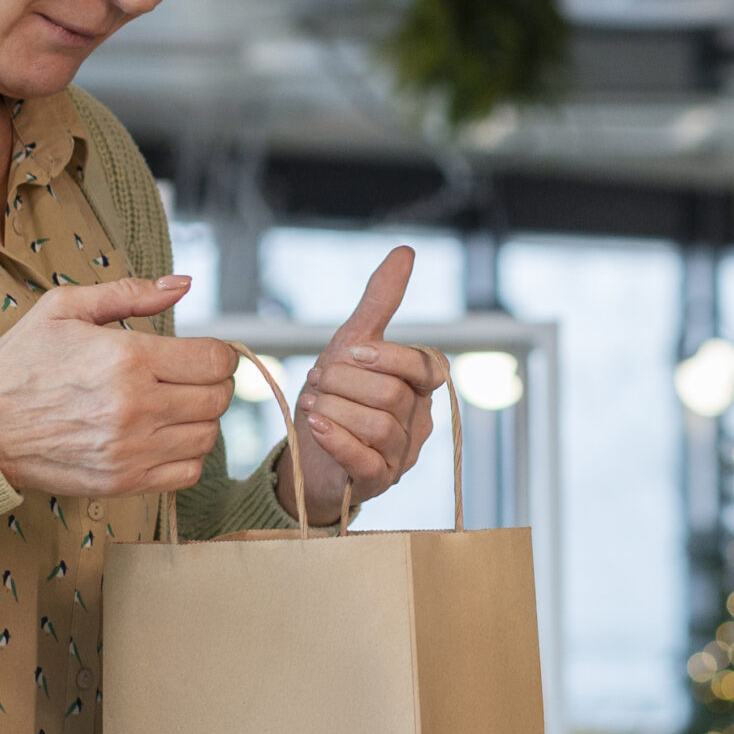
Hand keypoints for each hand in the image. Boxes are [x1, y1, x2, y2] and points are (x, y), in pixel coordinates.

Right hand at [0, 275, 235, 498]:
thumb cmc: (21, 364)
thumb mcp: (64, 309)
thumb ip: (129, 293)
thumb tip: (182, 284)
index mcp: (127, 358)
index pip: (214, 360)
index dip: (218, 354)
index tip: (203, 354)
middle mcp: (135, 407)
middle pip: (217, 399)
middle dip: (214, 383)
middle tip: (191, 378)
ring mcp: (130, 449)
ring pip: (207, 436)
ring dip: (201, 419)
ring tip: (175, 406)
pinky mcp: (123, 482)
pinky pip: (187, 473)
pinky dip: (187, 455)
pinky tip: (165, 437)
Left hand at [288, 247, 446, 525]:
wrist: (306, 453)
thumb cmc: (336, 395)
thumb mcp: (352, 344)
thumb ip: (381, 301)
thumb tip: (405, 251)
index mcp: (420, 385)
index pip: (427, 366)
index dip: (390, 357)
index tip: (350, 351)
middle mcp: (419, 420)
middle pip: (395, 395)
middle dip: (346, 383)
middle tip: (317, 381)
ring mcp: (403, 454)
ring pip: (381, 426)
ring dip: (336, 410)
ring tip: (312, 405)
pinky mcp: (379, 481)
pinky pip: (368, 461)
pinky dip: (338, 440)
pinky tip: (316, 427)